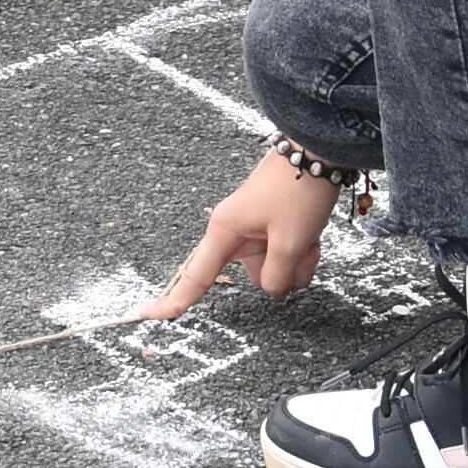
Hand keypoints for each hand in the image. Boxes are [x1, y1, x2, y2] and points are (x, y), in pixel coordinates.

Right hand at [144, 146, 341, 317]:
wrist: (318, 152)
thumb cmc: (299, 190)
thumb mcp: (291, 241)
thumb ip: (278, 276)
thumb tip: (274, 289)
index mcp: (225, 230)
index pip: (196, 275)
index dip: (174, 299)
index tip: (148, 315)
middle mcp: (235, 231)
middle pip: (257, 275)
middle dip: (285, 269)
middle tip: (303, 245)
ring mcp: (254, 229)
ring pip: (276, 267)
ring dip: (298, 259)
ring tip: (310, 235)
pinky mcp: (271, 225)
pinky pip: (285, 254)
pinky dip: (302, 250)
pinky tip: (313, 235)